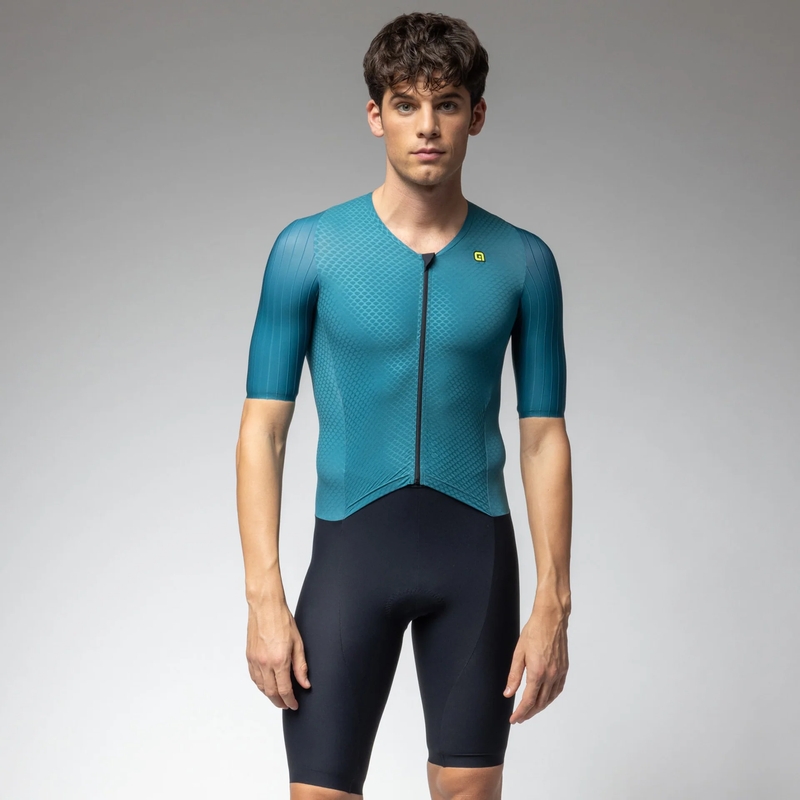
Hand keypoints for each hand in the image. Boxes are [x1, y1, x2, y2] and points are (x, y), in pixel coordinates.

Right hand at [246, 600, 310, 709]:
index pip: (284, 690)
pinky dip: (260, 685)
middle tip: (286, 704)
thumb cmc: (282, 621)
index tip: (294, 705)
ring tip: (278, 697)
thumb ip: (301, 666)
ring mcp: (255, 660)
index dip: (290, 701)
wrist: (266, 607)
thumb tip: (305, 684)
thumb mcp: (298, 643)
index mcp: (279, 660)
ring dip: (269, 695)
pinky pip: (254, 677)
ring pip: (261, 687)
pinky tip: (267, 685)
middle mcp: (265, 663)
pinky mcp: (249, 656)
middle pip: (271, 692)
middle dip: (279, 702)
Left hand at [504, 600, 568, 722]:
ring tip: (530, 711)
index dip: (520, 712)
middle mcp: (550, 675)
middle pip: (540, 703)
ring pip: (550, 698)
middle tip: (520, 717)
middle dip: (529, 713)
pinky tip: (545, 698)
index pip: (528, 701)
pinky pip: (558, 689)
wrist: (551, 619)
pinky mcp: (564, 669)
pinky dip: (550, 698)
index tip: (514, 719)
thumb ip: (514, 675)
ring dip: (540, 708)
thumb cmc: (534, 632)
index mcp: (537, 672)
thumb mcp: (518, 653)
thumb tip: (508, 693)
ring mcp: (559, 673)